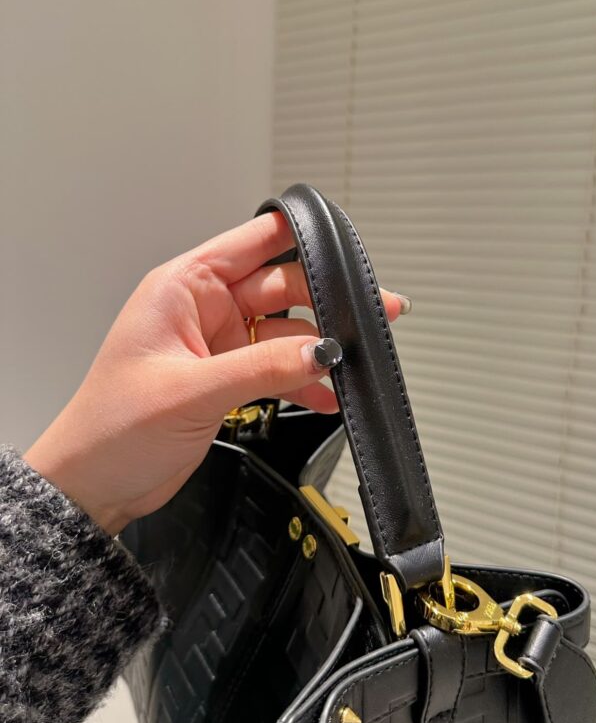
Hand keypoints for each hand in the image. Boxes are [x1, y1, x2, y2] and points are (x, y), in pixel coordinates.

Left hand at [24, 213, 406, 533]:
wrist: (95, 485)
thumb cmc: (112, 429)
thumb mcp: (191, 391)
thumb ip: (262, 368)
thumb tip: (321, 351)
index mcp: (182, 288)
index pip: (250, 243)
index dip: (297, 237)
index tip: (343, 247)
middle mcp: (203, 310)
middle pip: (280, 288)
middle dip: (326, 301)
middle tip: (372, 316)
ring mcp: (218, 346)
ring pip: (285, 332)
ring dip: (318, 347)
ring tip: (356, 361)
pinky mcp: (228, 380)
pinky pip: (278, 369)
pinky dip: (304, 381)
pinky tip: (327, 395)